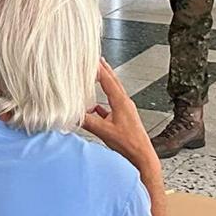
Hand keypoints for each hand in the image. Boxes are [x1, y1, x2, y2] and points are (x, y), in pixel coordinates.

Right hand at [82, 59, 159, 175]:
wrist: (142, 156)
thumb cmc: (129, 144)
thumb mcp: (104, 131)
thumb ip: (87, 121)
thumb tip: (73, 114)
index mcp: (121, 102)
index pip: (107, 80)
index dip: (98, 69)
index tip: (91, 59)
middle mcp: (124, 103)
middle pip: (113, 81)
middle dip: (104, 70)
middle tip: (97, 60)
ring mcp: (125, 111)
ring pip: (113, 92)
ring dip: (104, 84)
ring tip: (96, 78)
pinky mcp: (123, 119)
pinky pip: (110, 106)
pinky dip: (102, 103)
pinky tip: (95, 108)